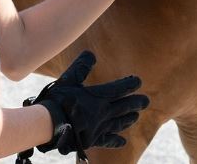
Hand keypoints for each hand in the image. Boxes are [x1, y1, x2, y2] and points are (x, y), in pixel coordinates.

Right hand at [19, 51, 148, 160]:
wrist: (49, 125)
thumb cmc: (57, 100)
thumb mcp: (68, 79)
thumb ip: (81, 67)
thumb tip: (91, 54)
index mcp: (98, 96)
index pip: (120, 88)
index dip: (130, 84)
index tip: (138, 81)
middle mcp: (102, 112)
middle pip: (124, 106)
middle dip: (136, 103)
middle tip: (146, 101)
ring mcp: (99, 127)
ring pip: (118, 122)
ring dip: (128, 119)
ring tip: (136, 116)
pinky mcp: (92, 139)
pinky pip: (107, 140)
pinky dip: (116, 140)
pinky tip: (123, 142)